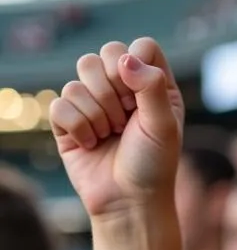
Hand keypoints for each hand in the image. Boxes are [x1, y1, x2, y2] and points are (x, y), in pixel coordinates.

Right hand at [49, 38, 183, 219]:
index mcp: (153, 85)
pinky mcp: (67, 120)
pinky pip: (60, 104)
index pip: (140, 47)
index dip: (137, 66)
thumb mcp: (164, 126)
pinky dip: (78, 127)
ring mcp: (93, 102)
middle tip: (125, 121)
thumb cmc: (153, 165)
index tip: (140, 97)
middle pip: (104, 54)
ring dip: (98, 114)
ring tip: (110, 136)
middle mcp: (123, 88)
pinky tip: (92, 144)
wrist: (128, 202)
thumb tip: (125, 58)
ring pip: (79, 79)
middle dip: (114, 91)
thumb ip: (151, 87)